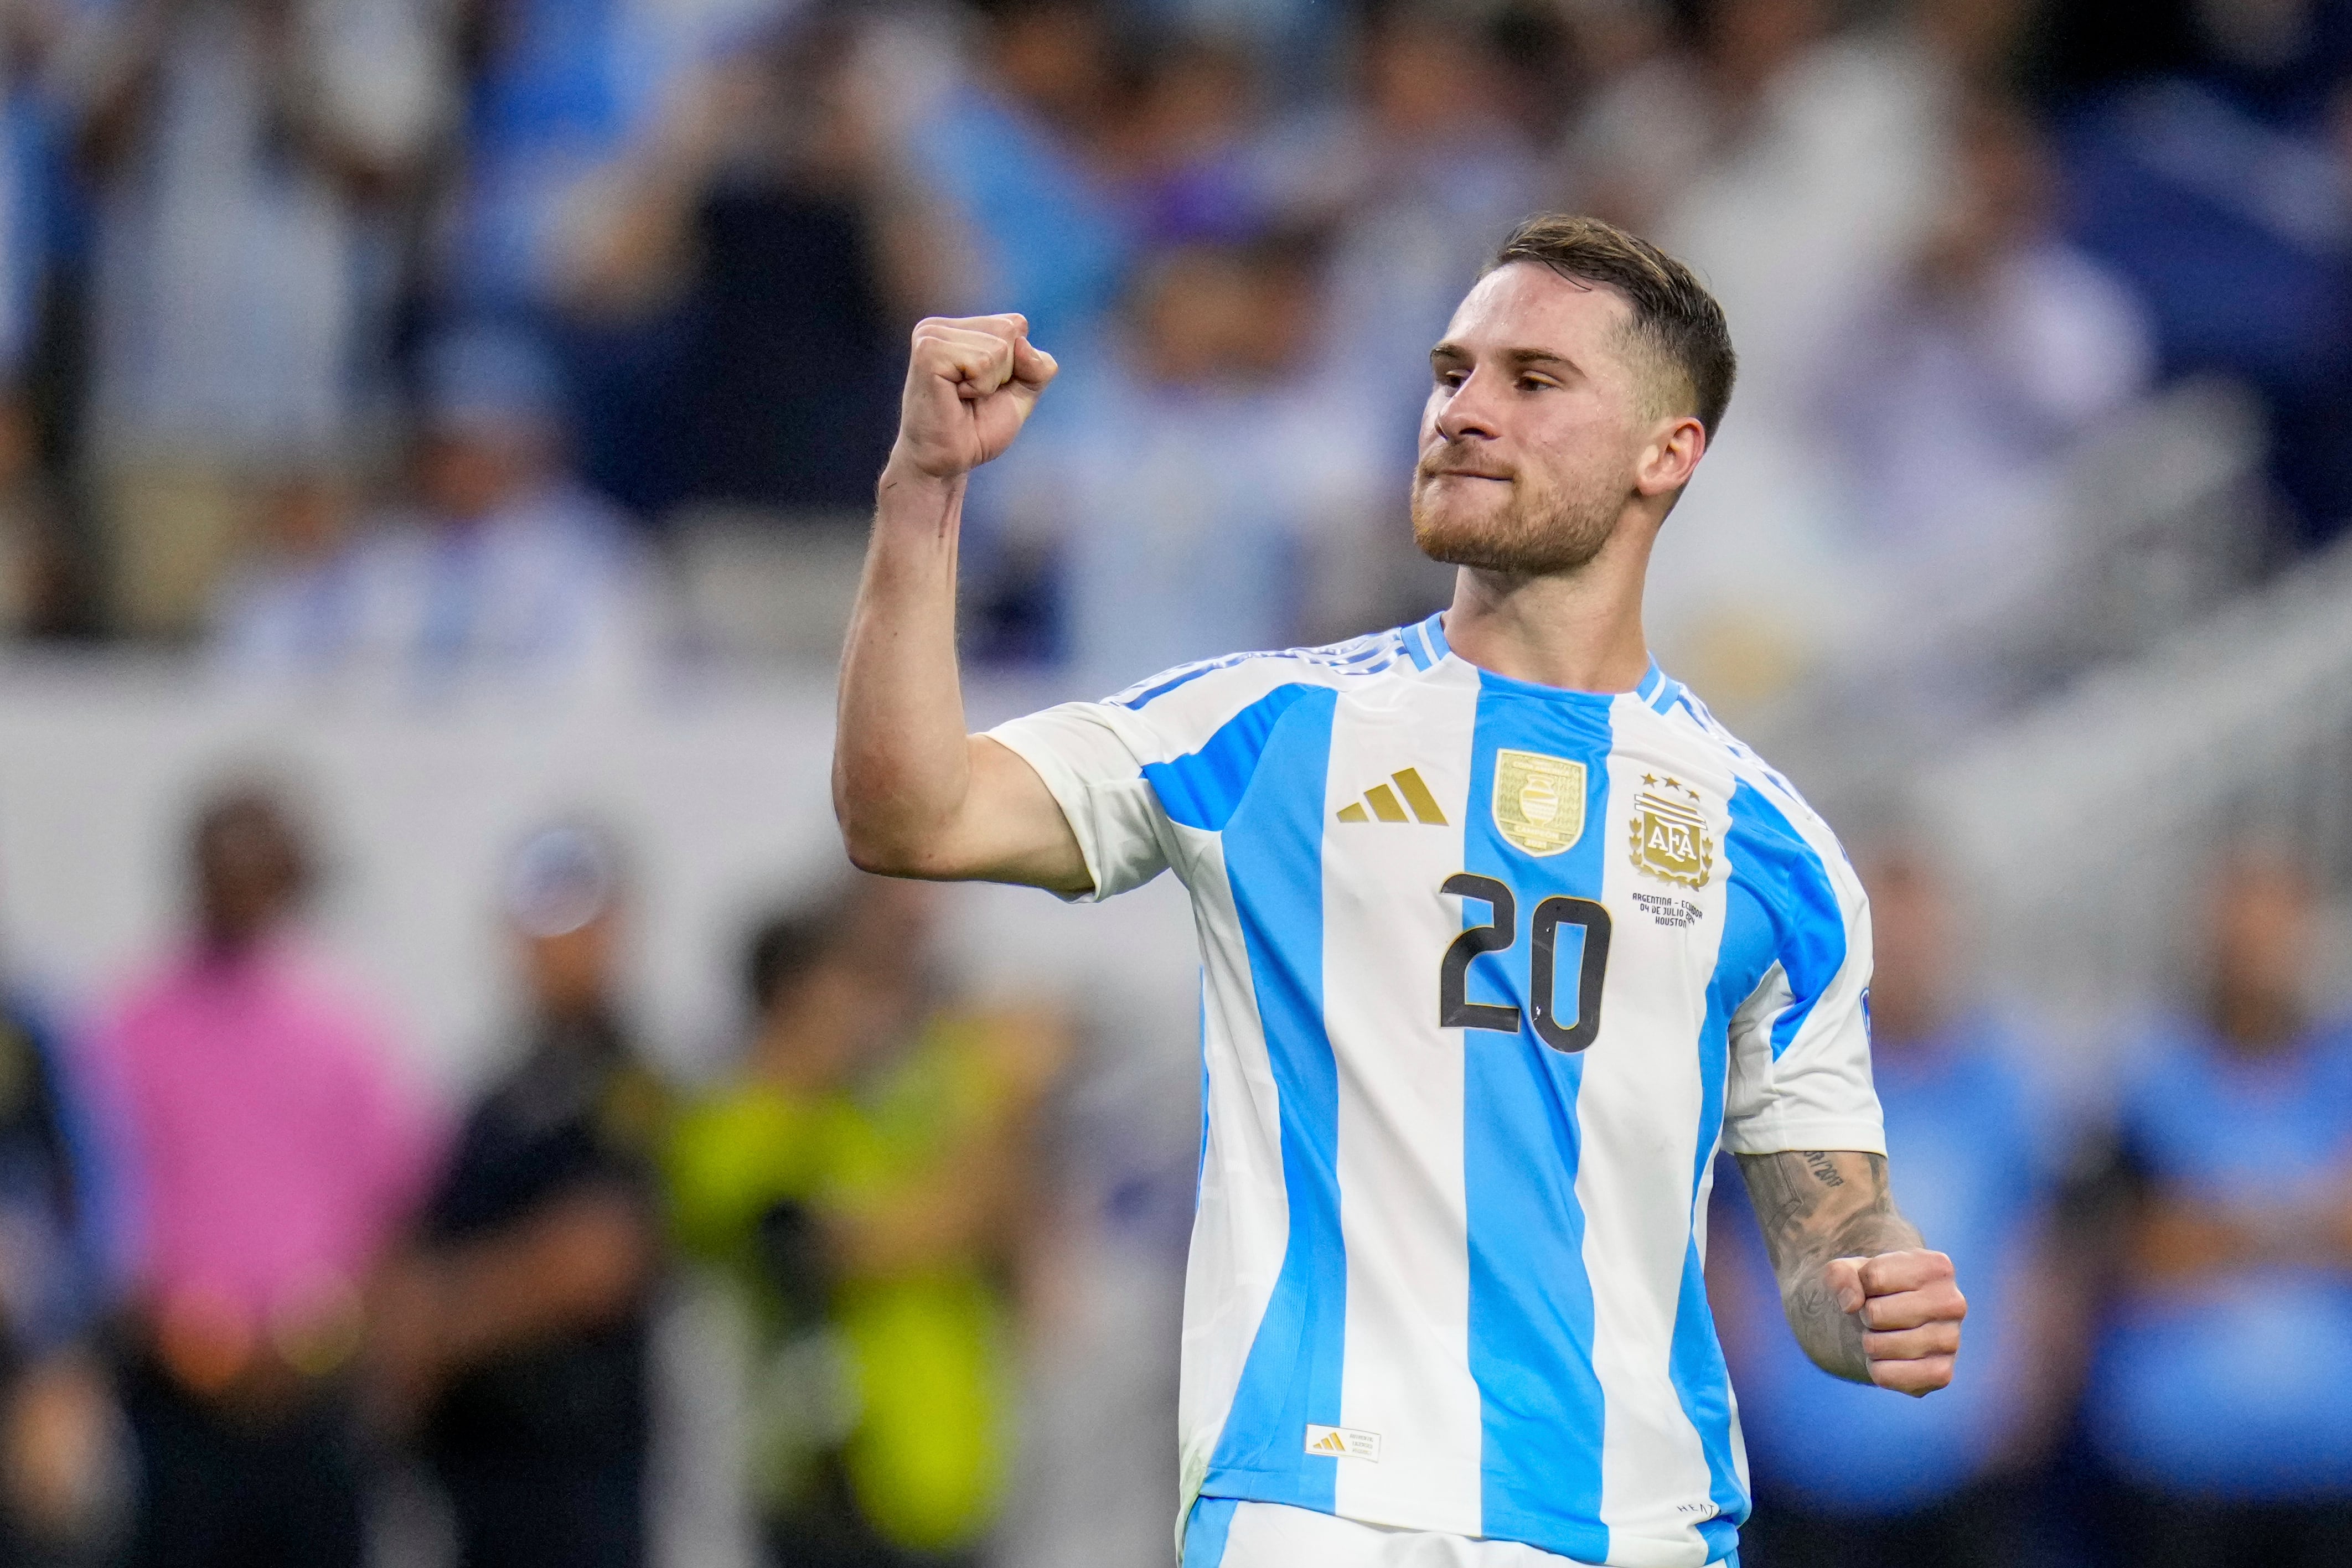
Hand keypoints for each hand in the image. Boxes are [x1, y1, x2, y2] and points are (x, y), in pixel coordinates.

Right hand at [888, 314, 1057, 482]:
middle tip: (974, 396)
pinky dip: (980, 387)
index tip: (986, 389)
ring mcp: (930, 335)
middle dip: (1005, 372)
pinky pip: (983, 361)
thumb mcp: (1021, 394)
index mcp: (957, 328)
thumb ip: (1036, 365)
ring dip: (990, 383)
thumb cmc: (976, 429)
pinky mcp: (928, 352)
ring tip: (962, 397)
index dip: (1016, 365)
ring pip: (999, 347)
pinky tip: (955, 397)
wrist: (946, 462)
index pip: (1015, 324)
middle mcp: (939, 326)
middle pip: (1010, 329)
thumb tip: (1022, 342)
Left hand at [1828, 1248, 1963, 1395]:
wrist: (1887, 1325)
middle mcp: (1953, 1302)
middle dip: (1865, 1315)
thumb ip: (1839, 1275)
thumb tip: (1851, 1303)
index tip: (1875, 1288)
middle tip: (1879, 1315)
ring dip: (1869, 1343)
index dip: (1860, 1285)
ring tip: (1885, 1334)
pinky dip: (1876, 1369)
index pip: (1874, 1277)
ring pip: (1878, 1346)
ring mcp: (1951, 1340)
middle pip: (1875, 1313)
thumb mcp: (1848, 1271)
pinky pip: (1887, 1375)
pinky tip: (1890, 1358)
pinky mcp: (1941, 1373)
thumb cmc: (1871, 1291)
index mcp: (1936, 1267)